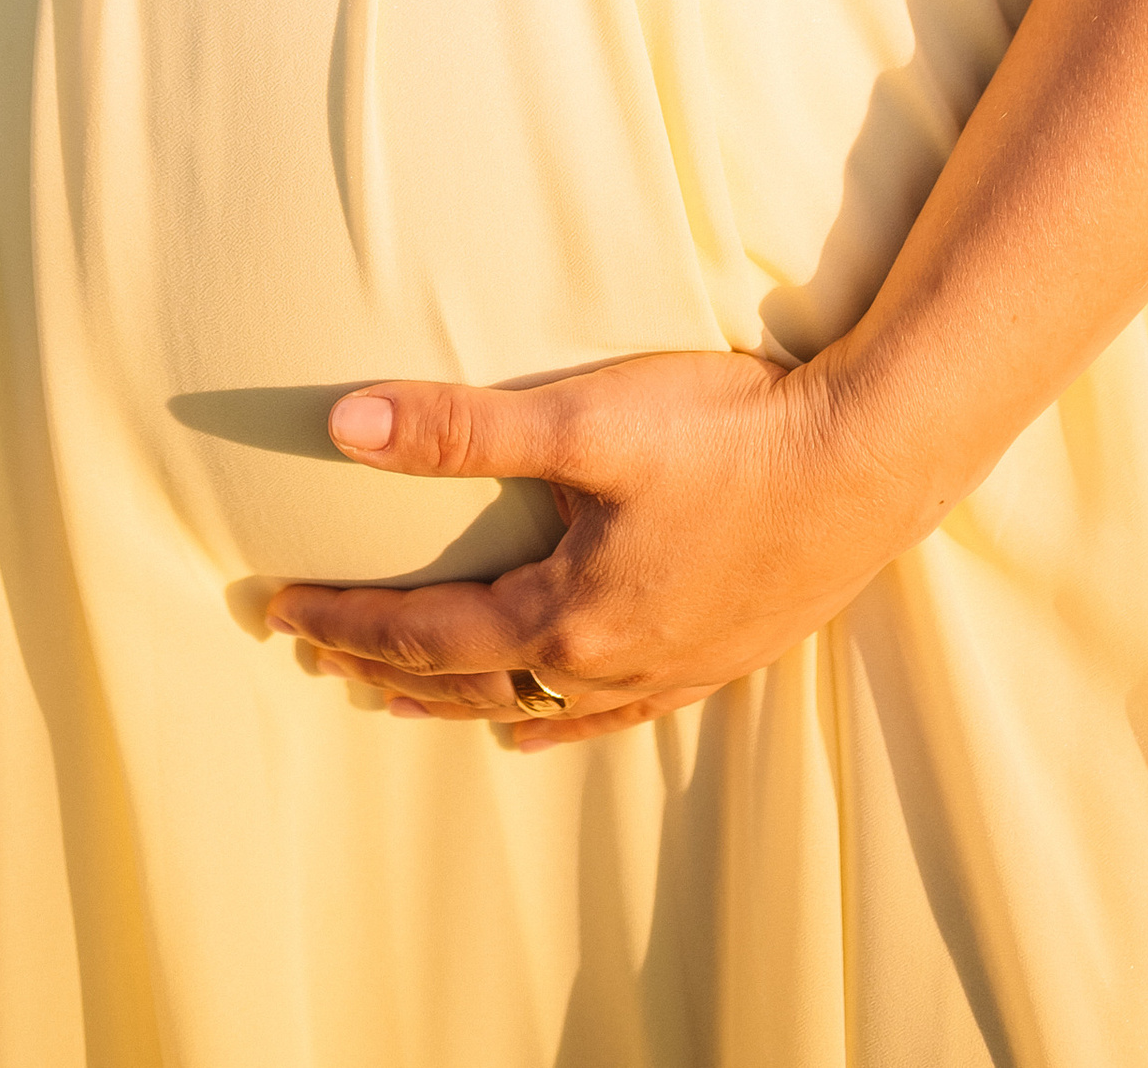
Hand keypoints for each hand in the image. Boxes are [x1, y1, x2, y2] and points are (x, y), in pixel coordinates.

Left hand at [263, 347, 915, 747]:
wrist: (869, 463)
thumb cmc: (730, 432)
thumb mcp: (587, 419)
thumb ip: (463, 429)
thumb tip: (345, 426)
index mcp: (565, 616)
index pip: (423, 631)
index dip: (345, 620)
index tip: (278, 609)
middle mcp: (608, 664)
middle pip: (465, 682)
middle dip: (380, 666)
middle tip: (311, 652)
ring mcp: (666, 671)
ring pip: (531, 710)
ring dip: (451, 700)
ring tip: (391, 696)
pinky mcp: (716, 657)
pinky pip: (607, 718)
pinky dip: (551, 727)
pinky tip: (533, 729)